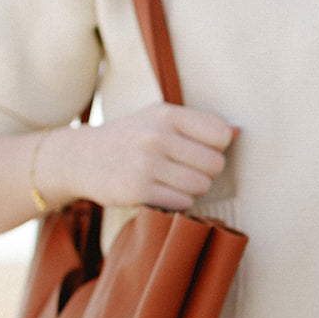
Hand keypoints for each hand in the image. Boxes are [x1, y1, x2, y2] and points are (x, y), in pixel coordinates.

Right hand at [56, 104, 234, 209]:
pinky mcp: (138, 191)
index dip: (216, 147)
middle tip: (184, 169)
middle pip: (215, 164)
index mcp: (166, 114)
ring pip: (201, 186)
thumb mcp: (159, 119)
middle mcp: (157, 136)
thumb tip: (238, 132)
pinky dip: (178, 202)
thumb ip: (198, 125)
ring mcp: (146, 164)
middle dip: (205, 171)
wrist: (80, 158)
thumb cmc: (130, 138)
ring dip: (192, 189)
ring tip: (172, 181)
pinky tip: (161, 192)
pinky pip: (183, 203)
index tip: (199, 149)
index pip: (221, 134)